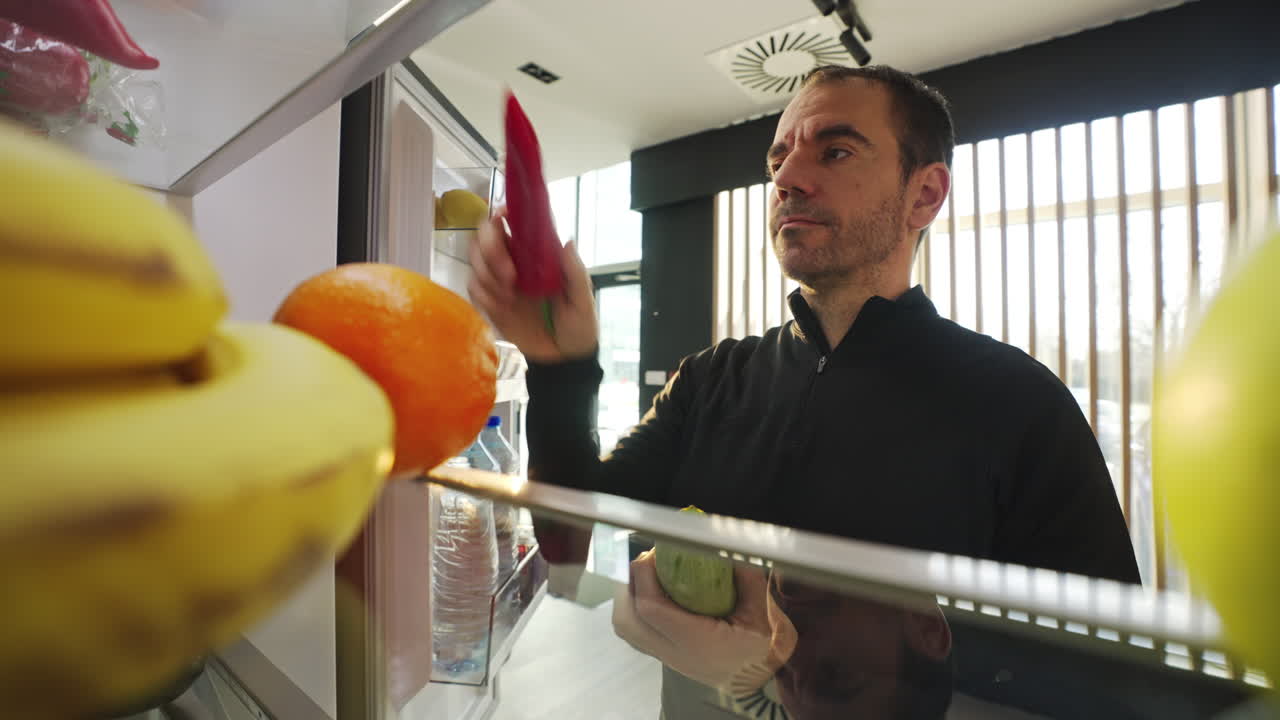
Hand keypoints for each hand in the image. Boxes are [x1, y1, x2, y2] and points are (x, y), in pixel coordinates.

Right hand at [468, 207, 597, 363]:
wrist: (563, 360)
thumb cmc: (578, 325)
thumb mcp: (583, 301)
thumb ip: (575, 273)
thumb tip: (567, 241)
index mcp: (539, 252)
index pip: (515, 220)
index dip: (502, 213)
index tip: (502, 219)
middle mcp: (517, 259)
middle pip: (485, 234)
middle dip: (491, 250)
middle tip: (510, 275)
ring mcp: (501, 279)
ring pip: (474, 259)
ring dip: (488, 276)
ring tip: (511, 298)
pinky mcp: (490, 300)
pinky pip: (473, 287)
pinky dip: (484, 296)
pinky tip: (503, 308)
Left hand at [611, 550, 796, 693]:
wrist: (763, 676)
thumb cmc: (764, 644)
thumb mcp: (762, 610)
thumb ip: (745, 577)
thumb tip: (722, 546)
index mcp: (699, 643)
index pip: (651, 610)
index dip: (644, 576)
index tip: (655, 553)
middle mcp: (677, 654)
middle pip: (628, 621)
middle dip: (629, 584)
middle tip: (648, 561)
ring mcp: (668, 659)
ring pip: (626, 629)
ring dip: (627, 596)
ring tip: (646, 573)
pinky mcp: (665, 657)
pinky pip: (635, 632)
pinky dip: (633, 608)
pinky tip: (651, 590)